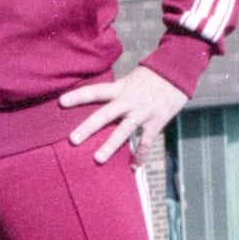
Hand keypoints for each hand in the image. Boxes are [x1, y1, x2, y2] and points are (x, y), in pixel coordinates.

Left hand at [60, 64, 187, 163]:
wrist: (177, 72)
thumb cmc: (151, 77)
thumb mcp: (130, 79)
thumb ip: (116, 92)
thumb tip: (98, 102)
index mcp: (120, 88)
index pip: (95, 91)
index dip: (78, 96)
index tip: (61, 102)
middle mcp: (129, 100)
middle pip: (105, 114)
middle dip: (88, 128)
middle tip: (73, 140)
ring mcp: (142, 112)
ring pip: (124, 131)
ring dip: (110, 146)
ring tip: (98, 159)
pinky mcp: (157, 121)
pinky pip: (146, 142)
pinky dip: (140, 155)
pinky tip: (133, 167)